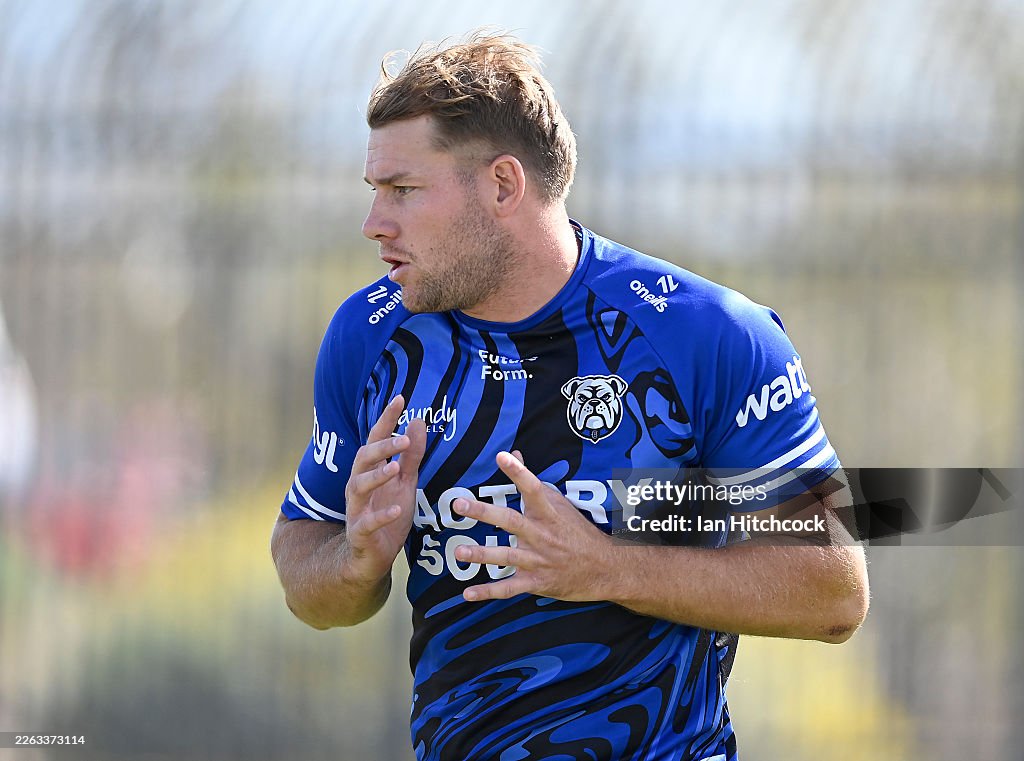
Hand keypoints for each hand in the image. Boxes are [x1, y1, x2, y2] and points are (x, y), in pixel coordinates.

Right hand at [343, 395, 425, 582]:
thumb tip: (417, 420)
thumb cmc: (388, 514)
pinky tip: (397, 509)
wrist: (371, 558)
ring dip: (376, 476)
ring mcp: (357, 509)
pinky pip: (367, 523)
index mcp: (372, 471)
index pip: (376, 439)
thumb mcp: (405, 483)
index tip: (400, 398)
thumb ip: (411, 455)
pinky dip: (381, 516)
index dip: (386, 419)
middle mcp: (359, 486)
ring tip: (395, 467)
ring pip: (358, 487)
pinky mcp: (360, 534)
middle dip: (381, 447)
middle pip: (363, 459)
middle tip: (404, 439)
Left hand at [452, 451, 616, 602]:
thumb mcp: (560, 504)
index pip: (533, 488)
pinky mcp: (536, 582)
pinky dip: (488, 592)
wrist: (605, 568)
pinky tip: (468, 593)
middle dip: (484, 513)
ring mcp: (539, 560)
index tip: (503, 457)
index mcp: (549, 514)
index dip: (519, 472)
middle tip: (459, 504)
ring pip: (507, 556)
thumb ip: (533, 482)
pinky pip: (509, 588)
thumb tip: (514, 454)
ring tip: (459, 551)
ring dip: (482, 555)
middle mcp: (542, 535)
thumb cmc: (578, 532)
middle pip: (511, 521)